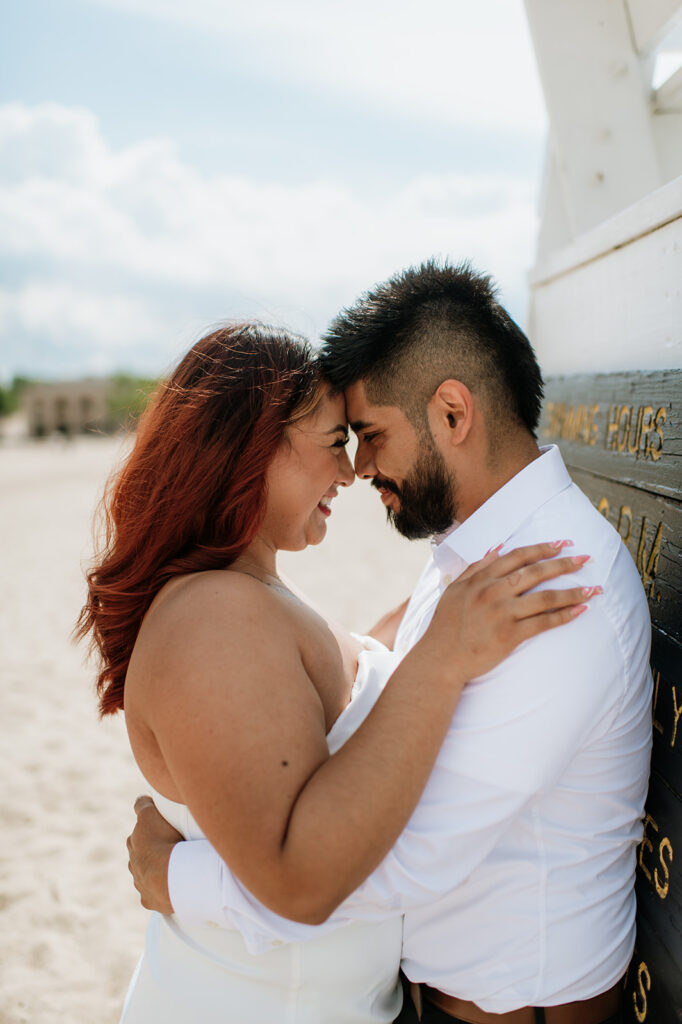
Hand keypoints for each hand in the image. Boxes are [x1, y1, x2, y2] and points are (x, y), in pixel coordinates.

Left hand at [126, 795, 182, 914]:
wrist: (170, 876)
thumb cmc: (164, 841)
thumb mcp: (151, 814)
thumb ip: (144, 804)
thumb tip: (141, 797)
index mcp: (133, 841)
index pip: (139, 830)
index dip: (149, 826)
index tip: (159, 825)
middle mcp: (133, 862)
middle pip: (141, 853)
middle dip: (153, 849)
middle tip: (172, 845)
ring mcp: (140, 883)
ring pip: (147, 874)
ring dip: (158, 870)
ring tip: (176, 868)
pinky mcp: (148, 900)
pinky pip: (155, 894)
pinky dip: (162, 890)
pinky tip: (174, 887)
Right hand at [424, 541, 599, 683]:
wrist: (440, 659)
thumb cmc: (446, 625)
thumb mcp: (454, 589)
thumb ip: (476, 567)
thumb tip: (497, 547)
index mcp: (481, 578)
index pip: (517, 556)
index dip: (542, 548)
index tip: (562, 543)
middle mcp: (493, 591)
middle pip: (536, 572)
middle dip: (564, 564)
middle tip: (585, 558)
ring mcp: (502, 613)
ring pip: (545, 597)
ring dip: (573, 591)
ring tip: (593, 588)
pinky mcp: (510, 635)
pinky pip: (544, 623)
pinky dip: (564, 615)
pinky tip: (580, 611)